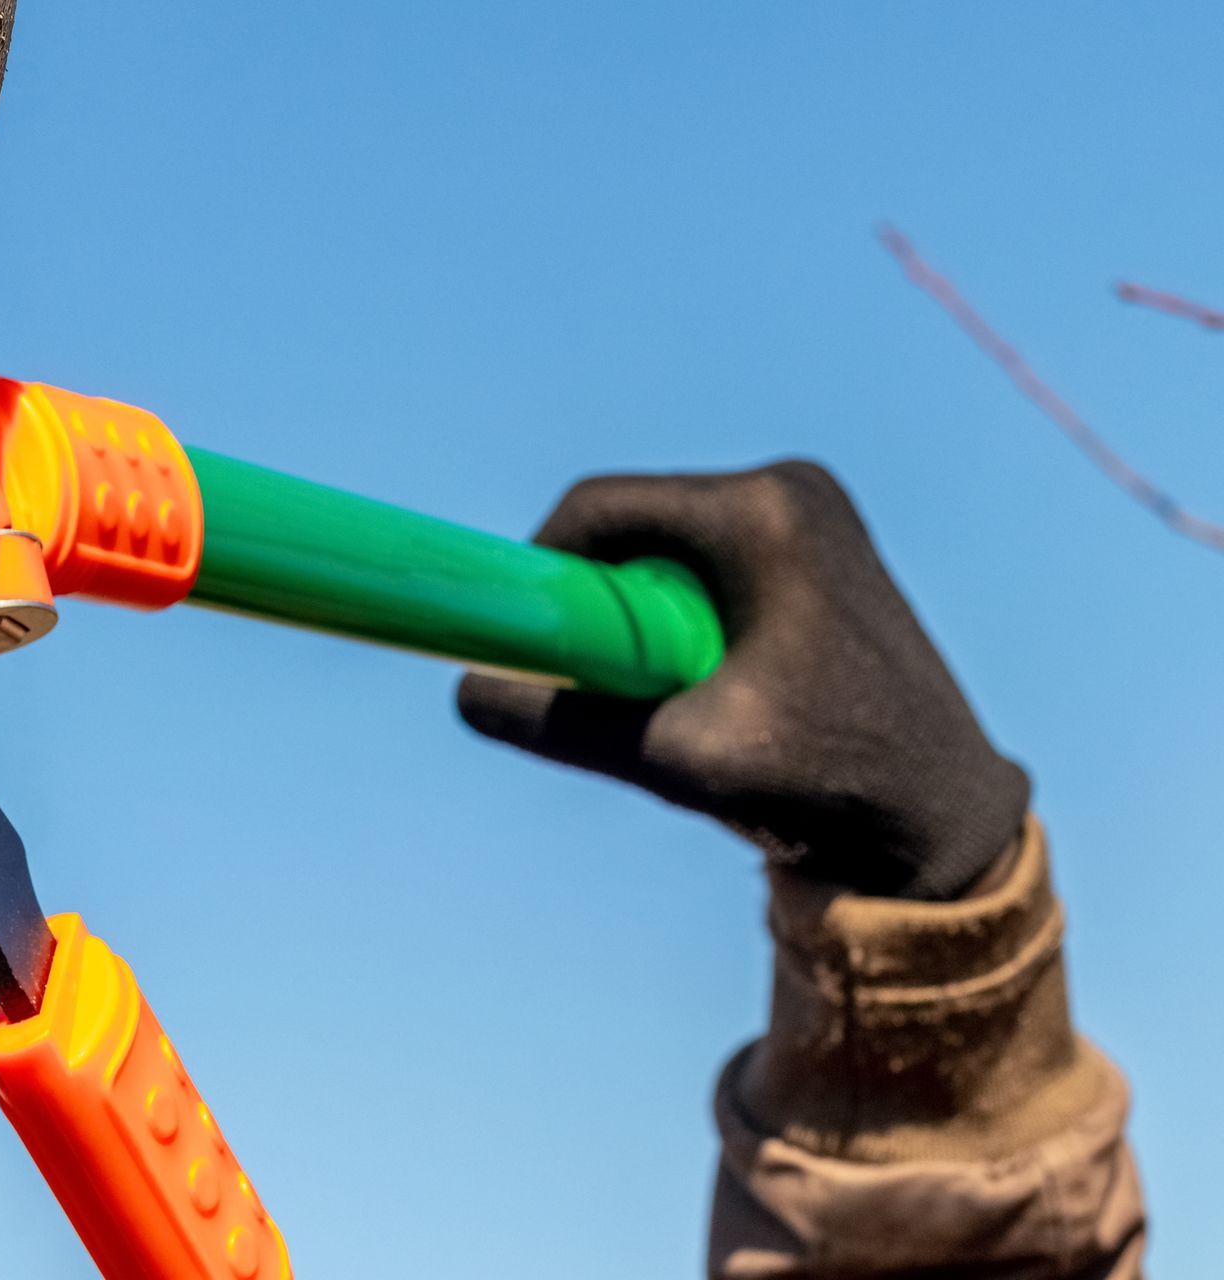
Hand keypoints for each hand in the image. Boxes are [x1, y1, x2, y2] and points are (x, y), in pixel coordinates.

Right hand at [458, 461, 1026, 900]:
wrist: (941, 817)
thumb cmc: (826, 784)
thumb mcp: (676, 757)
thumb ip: (562, 721)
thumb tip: (465, 692)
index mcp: (764, 511)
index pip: (598, 507)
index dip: (537, 570)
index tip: (518, 641)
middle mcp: (789, 491)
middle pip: (631, 526)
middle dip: (595, 605)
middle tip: (598, 688)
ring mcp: (809, 515)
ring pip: (664, 551)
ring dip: (638, 619)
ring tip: (673, 701)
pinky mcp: (815, 548)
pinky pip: (705, 568)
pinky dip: (679, 623)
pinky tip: (711, 690)